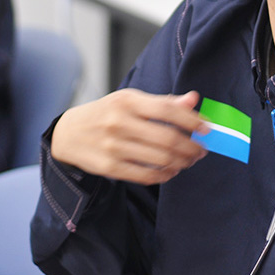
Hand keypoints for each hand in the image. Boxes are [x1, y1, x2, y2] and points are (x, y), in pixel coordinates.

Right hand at [50, 89, 208, 184]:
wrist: (67, 134)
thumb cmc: (106, 113)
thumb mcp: (131, 101)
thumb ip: (163, 102)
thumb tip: (194, 99)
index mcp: (128, 101)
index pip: (168, 110)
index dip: (192, 121)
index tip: (206, 129)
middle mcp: (120, 123)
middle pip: (168, 139)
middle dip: (192, 147)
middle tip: (201, 150)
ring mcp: (113, 146)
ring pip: (161, 159)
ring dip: (182, 162)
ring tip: (189, 160)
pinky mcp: (109, 167)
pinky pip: (146, 175)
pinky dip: (165, 175)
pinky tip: (172, 170)